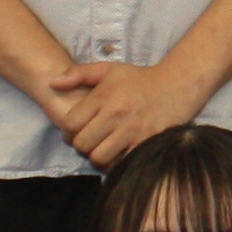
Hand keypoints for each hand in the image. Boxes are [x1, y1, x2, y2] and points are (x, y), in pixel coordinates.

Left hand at [48, 58, 208, 167]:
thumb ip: (78, 73)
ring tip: (103, 149)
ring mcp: (132, 130)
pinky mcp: (147, 142)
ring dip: (98, 157)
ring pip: (100, 157)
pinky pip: (122, 162)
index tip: (75, 130)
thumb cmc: (140, 78)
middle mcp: (116, 114)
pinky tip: (119, 153)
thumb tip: (53, 82)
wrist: (178, 85)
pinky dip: (117, 162)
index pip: (70, 124)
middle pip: (82, 144)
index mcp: (103, 96)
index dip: (67, 131)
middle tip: (89, 141)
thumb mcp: (108, 69)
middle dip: (82, 146)